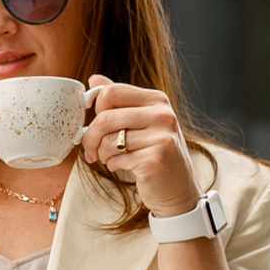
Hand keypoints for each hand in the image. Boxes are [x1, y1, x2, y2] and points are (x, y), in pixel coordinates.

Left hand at [82, 76, 197, 216]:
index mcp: (157, 100)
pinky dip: (113, 164)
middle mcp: (163, 115)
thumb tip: (94, 79)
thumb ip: (119, 100)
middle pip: (105, 117)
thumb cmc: (156, 154)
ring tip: (109, 158)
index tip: (92, 123)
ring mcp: (161, 137)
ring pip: (108, 140)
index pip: (111, 92)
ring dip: (101, 153)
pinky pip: (116, 158)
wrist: (178, 190)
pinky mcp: (155, 160)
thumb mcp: (141, 122)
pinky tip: (123, 166)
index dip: (95, 109)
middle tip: (90, 149)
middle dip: (90, 136)